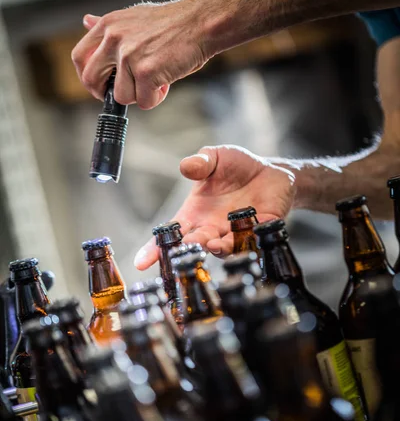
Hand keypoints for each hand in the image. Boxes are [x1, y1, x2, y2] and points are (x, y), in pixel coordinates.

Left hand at [71, 0, 209, 109]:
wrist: (201, 23)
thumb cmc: (174, 22)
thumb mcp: (134, 17)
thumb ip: (108, 26)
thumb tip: (87, 22)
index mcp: (108, 25)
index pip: (80, 56)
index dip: (86, 76)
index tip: (98, 85)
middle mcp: (114, 39)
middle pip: (92, 80)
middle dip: (105, 94)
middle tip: (123, 94)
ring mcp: (129, 56)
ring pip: (122, 96)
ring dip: (140, 95)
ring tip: (156, 81)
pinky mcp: (146, 72)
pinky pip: (144, 102)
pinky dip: (156, 99)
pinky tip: (166, 84)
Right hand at [134, 145, 295, 269]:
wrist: (271, 170)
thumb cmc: (237, 167)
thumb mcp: (215, 158)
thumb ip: (200, 163)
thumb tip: (185, 167)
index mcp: (195, 214)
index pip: (172, 233)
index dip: (155, 248)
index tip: (141, 262)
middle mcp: (213, 228)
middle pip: (196, 243)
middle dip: (188, 247)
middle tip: (184, 246)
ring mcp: (236, 232)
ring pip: (225, 246)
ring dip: (218, 248)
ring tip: (214, 244)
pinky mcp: (261, 229)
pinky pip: (255, 238)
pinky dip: (250, 239)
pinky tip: (247, 238)